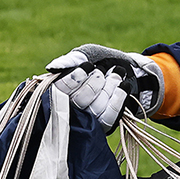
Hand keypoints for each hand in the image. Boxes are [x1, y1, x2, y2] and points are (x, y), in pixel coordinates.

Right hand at [45, 44, 163, 125]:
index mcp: (60, 89)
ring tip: (117, 73)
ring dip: (109, 88)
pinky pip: (108, 117)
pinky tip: (124, 85)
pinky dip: (118, 99)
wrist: (126, 65)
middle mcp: (71, 107)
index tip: (89, 66)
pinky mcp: (103, 125)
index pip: (60, 90)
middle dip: (95, 82)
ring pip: (96, 109)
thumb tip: (53, 67)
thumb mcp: (87, 53)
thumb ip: (72, 59)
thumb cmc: (102, 58)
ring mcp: (88, 118)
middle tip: (103, 69)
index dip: (74, 79)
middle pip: (79, 101)